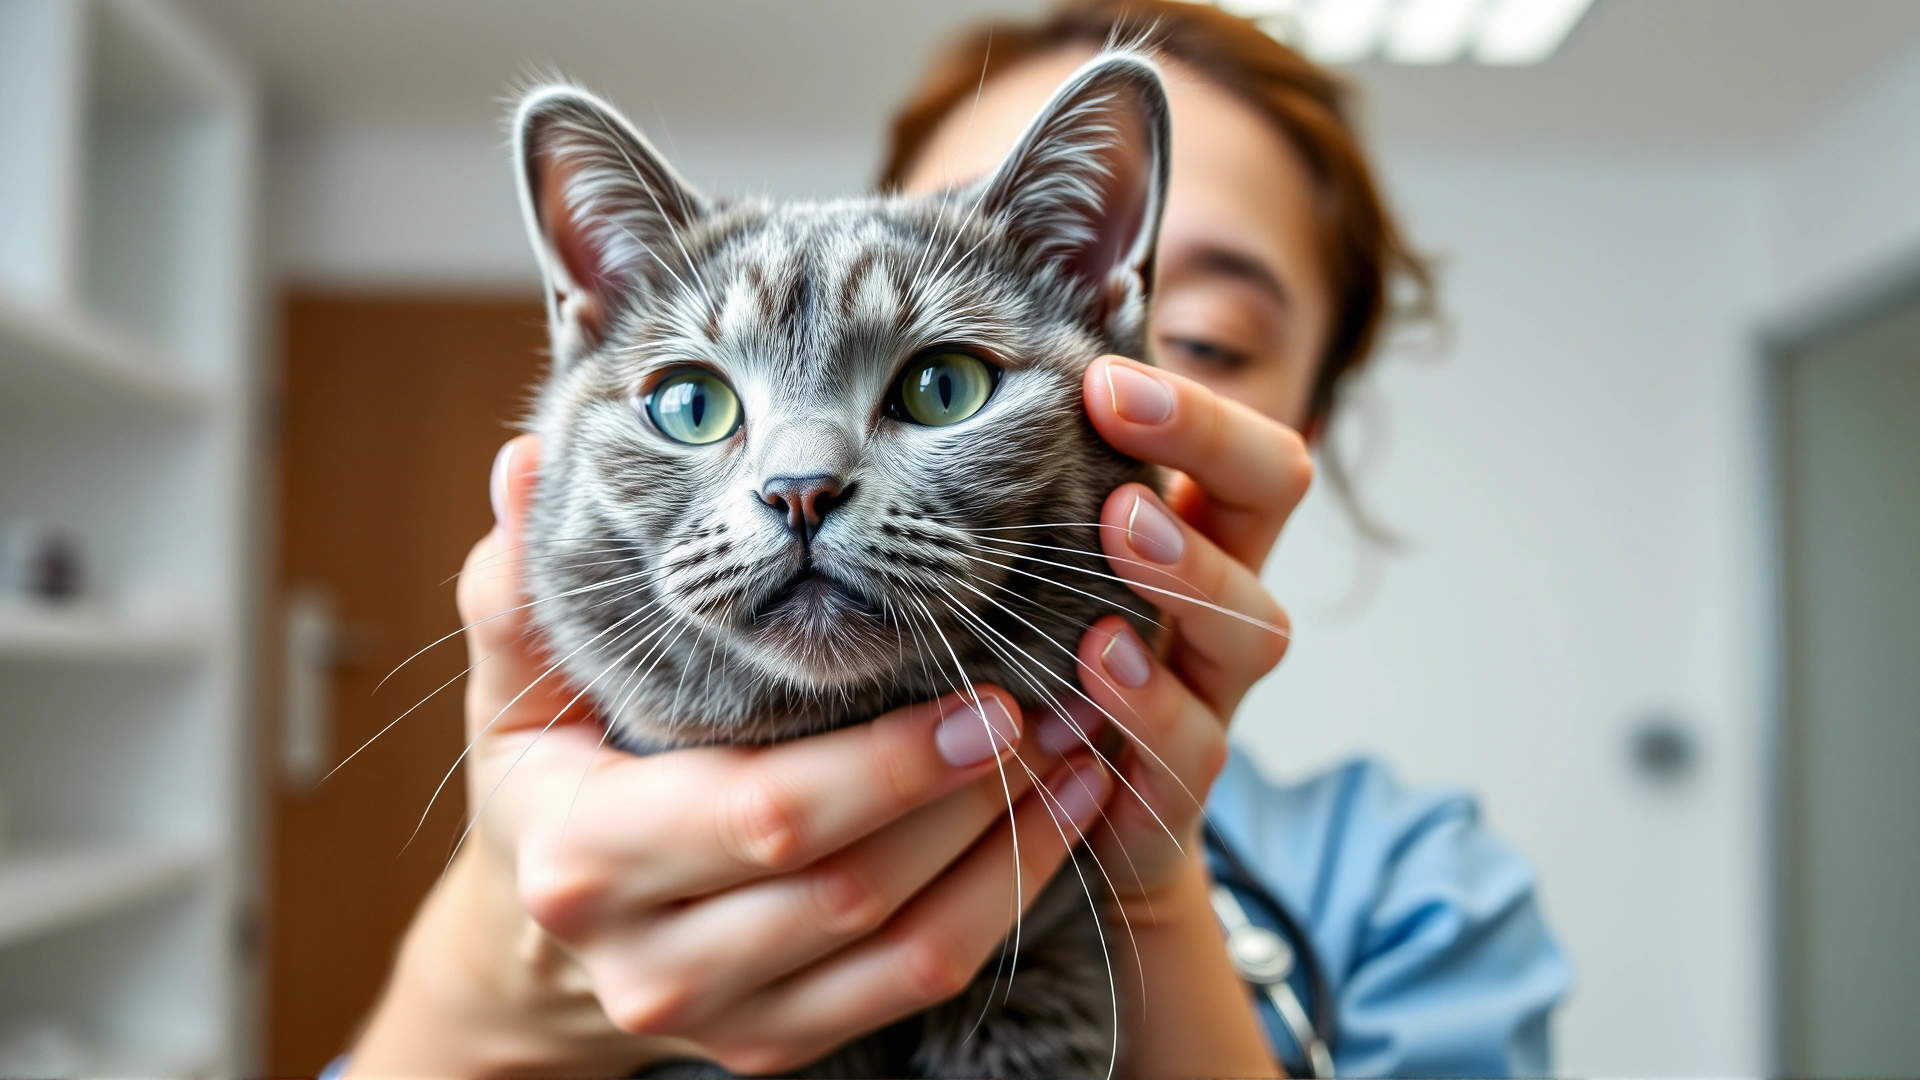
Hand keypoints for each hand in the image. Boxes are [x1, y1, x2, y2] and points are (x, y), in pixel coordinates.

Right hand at [347, 436, 1116, 1077]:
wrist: (533, 941)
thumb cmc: (547, 779)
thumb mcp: (516, 689)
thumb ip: (522, 589)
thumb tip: (523, 466)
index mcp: (586, 858)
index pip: (765, 814)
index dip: (890, 767)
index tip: (986, 696)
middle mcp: (650, 962)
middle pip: (848, 889)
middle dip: (972, 800)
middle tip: (1058, 711)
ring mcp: (719, 1018)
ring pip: (901, 950)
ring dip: (1010, 855)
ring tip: (1081, 758)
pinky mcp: (774, 1045)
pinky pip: (914, 986)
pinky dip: (999, 908)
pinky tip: (1058, 829)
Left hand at [1063, 355, 1311, 902]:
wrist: (1062, 838)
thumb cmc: (1039, 670)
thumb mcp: (1028, 575)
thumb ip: (1018, 496)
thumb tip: (950, 380)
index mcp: (1191, 531)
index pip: (1236, 439)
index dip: (1195, 406)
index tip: (1102, 380)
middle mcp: (1216, 601)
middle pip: (1271, 494)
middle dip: (1209, 447)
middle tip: (1123, 426)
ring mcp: (1208, 694)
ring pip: (1253, 628)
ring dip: (1191, 576)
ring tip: (1123, 537)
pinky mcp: (1173, 792)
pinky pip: (1192, 750)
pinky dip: (1150, 708)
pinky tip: (1095, 672)